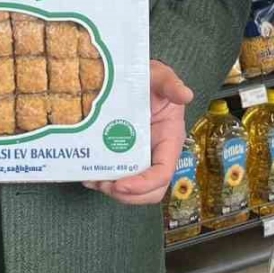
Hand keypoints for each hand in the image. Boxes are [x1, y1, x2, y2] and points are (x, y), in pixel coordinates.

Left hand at [85, 60, 192, 204]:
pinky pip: (118, 176)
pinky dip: (103, 182)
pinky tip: (87, 176)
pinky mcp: (124, 155)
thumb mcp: (160, 77)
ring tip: (92, 181)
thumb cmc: (150, 78)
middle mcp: (156, 154)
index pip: (163, 173)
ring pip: (133, 189)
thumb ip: (171, 84)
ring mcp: (140, 157)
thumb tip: (186, 94)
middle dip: (128, 195)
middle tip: (104, 185)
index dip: (144, 184)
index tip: (121, 185)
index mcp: (169, 140)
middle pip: (151, 190)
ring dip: (113, 191)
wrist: (132, 77)